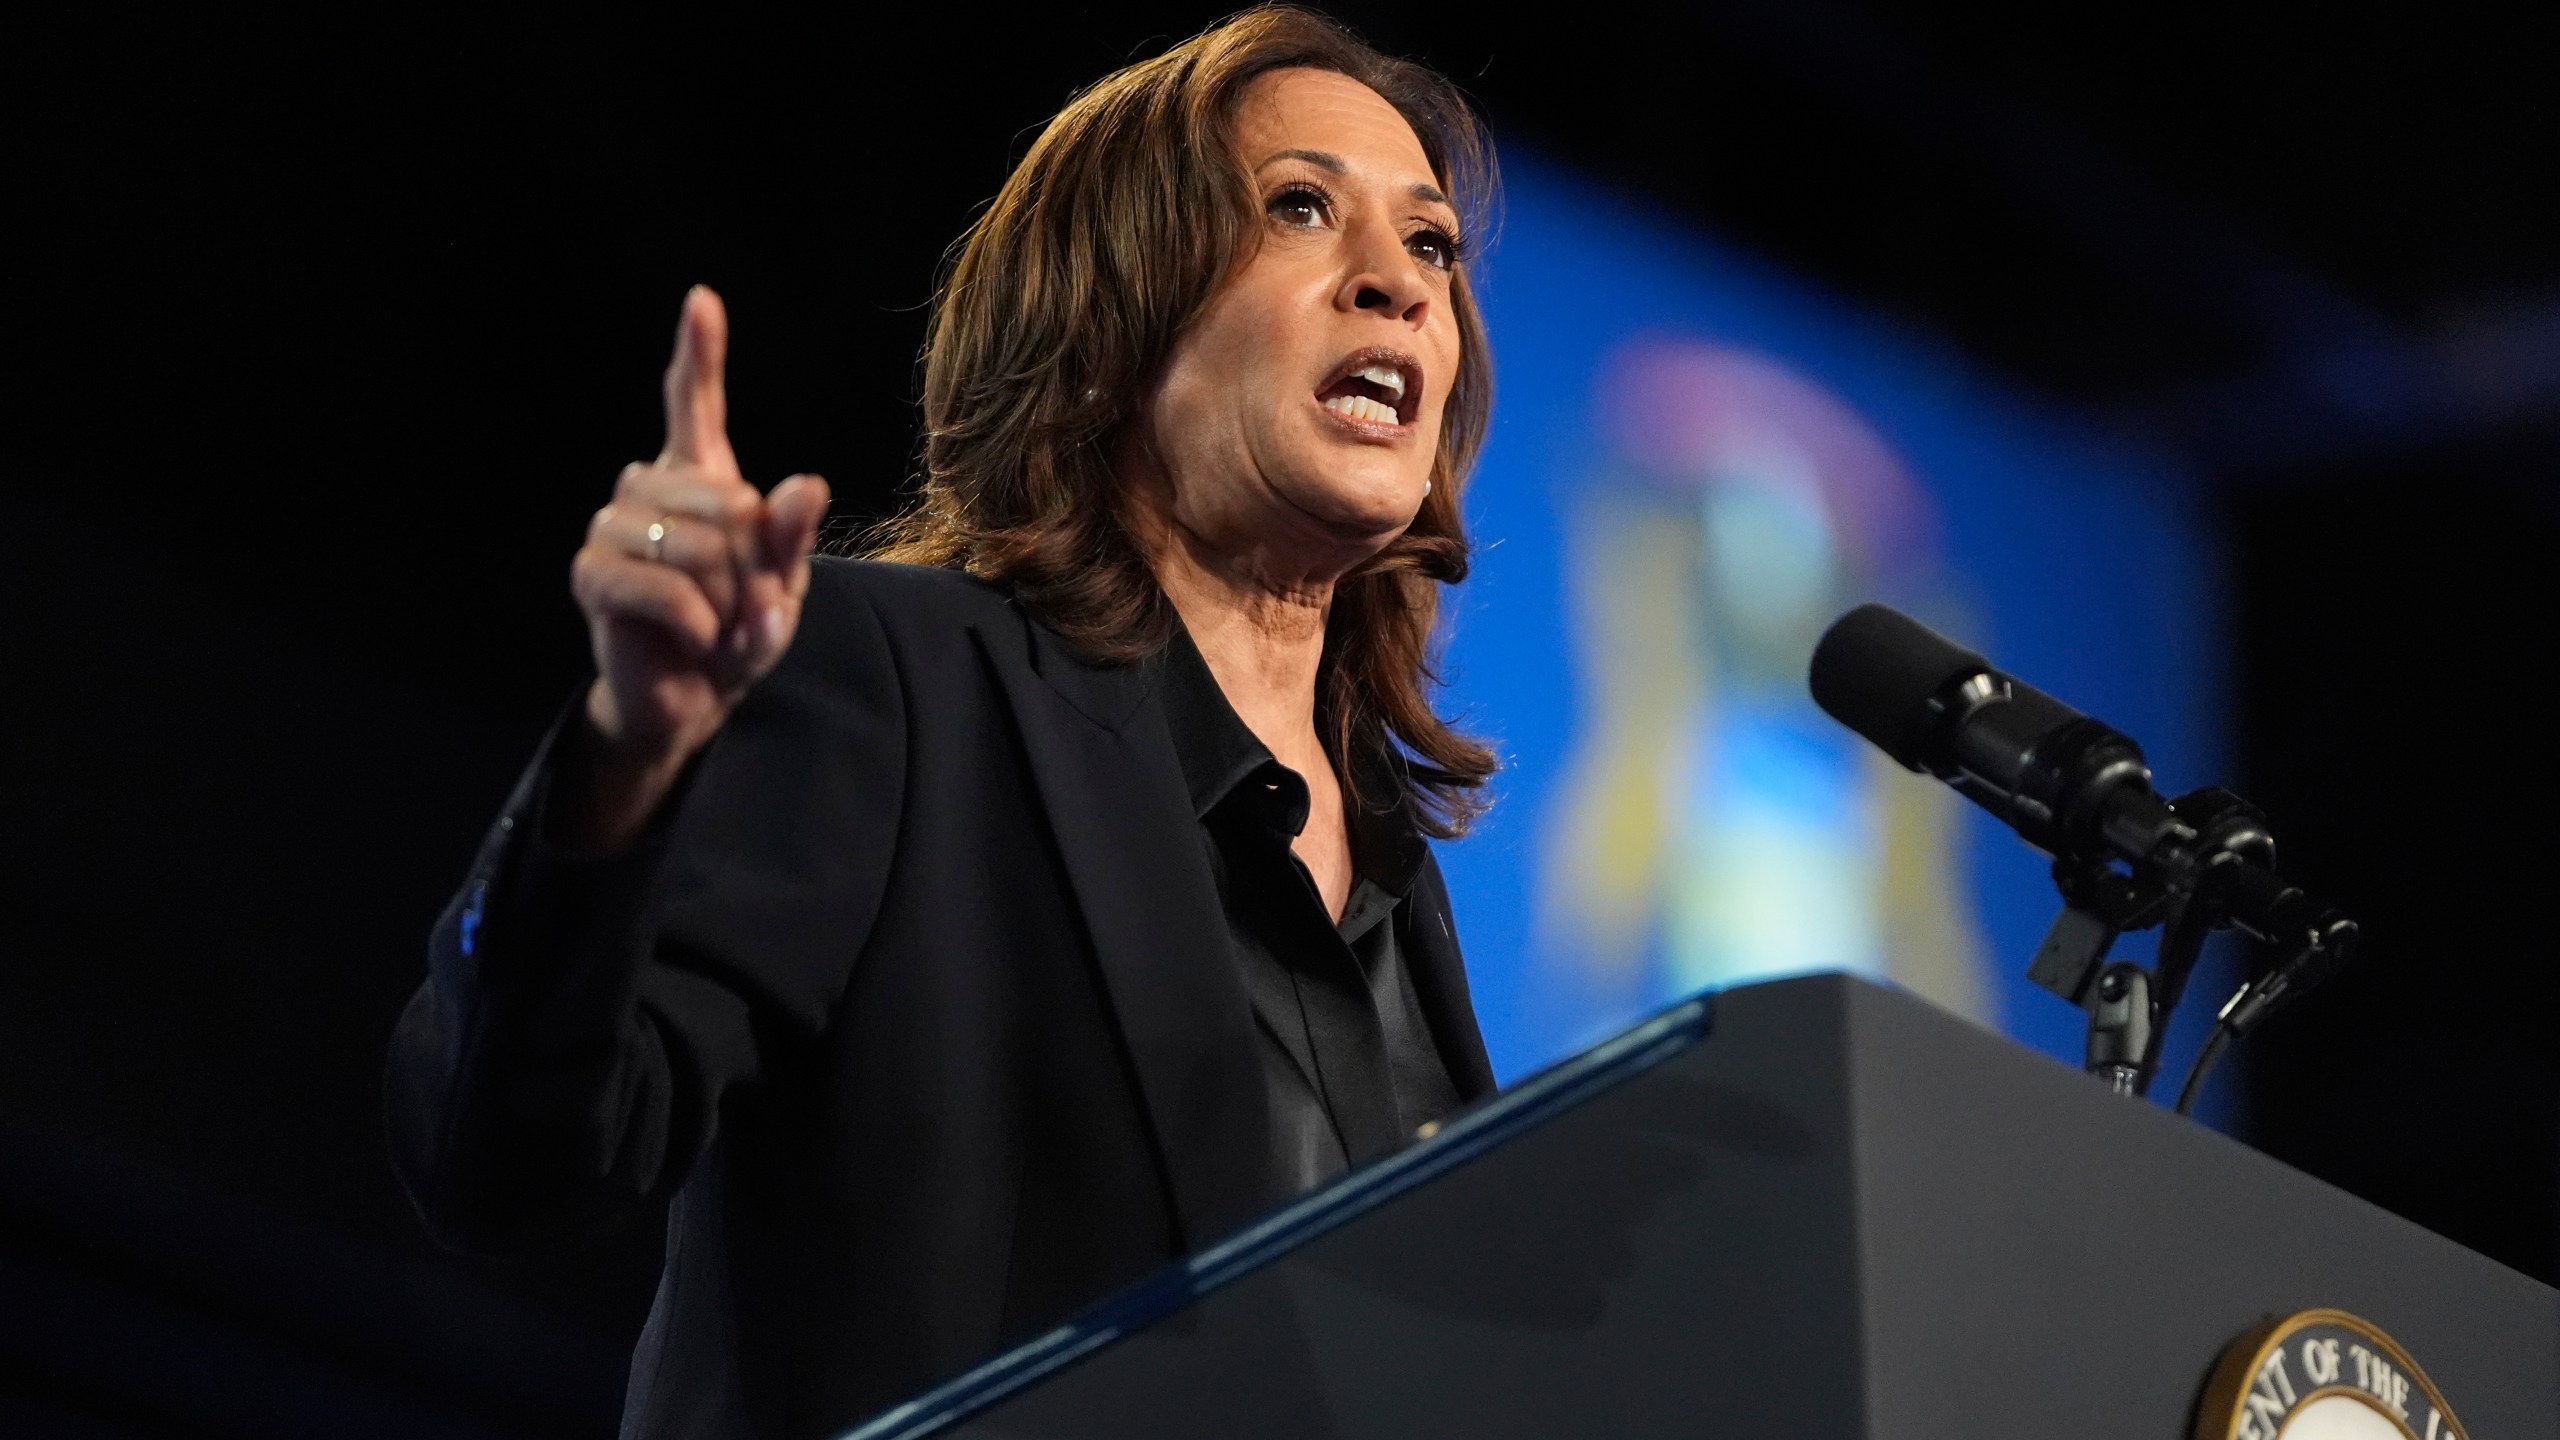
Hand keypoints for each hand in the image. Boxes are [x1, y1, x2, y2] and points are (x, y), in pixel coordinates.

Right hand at [559, 287, 829, 849]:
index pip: (696, 404)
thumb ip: (792, 538)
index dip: (700, 353)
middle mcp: (648, 488)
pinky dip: (695, 621)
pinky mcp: (592, 573)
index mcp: (700, 478)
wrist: (692, 699)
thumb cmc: (738, 631)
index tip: (702, 300)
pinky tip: (695, 636)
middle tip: (752, 608)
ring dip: (726, 597)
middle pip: (726, 500)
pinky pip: (660, 587)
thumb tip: (807, 484)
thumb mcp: (782, 588)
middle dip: (755, 566)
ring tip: (721, 624)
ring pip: (693, 544)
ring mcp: (612, 527)